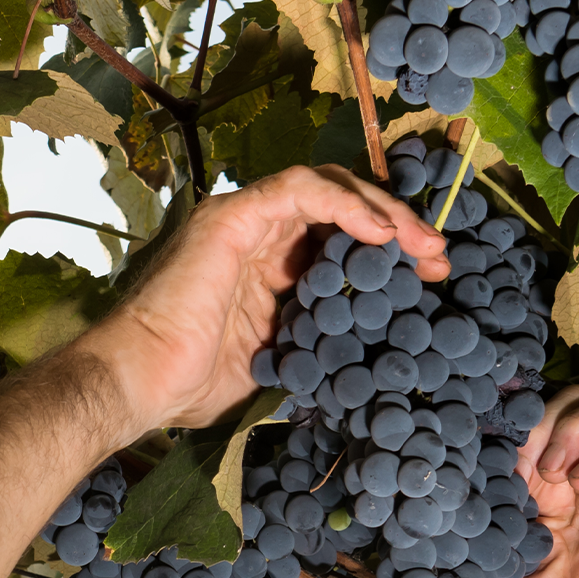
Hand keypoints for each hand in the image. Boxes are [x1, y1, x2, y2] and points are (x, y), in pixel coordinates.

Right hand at [85, 165, 448, 432]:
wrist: (142, 384)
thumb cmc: (191, 388)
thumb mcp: (273, 369)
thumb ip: (311, 351)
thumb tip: (357, 368)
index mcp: (267, 269)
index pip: (338, 240)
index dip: (388, 254)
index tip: (428, 280)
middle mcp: (258, 236)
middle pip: (342, 208)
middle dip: (398, 229)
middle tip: (437, 260)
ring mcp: (244, 221)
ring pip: (329, 189)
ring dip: (383, 212)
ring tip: (420, 245)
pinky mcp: (234, 217)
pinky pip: (302, 190)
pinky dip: (347, 205)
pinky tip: (381, 234)